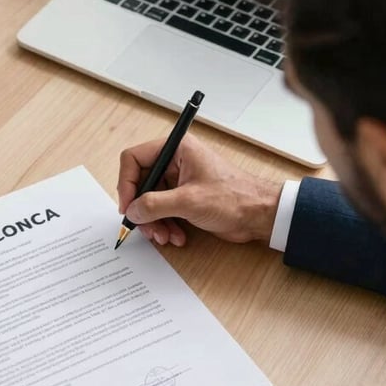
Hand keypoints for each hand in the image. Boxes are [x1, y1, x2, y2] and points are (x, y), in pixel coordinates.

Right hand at [117, 135, 282, 245]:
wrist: (259, 215)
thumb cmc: (235, 198)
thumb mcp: (189, 201)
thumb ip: (154, 205)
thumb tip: (132, 210)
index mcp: (176, 149)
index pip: (134, 159)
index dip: (127, 184)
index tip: (128, 206)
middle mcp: (175, 162)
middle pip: (140, 184)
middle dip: (143, 209)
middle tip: (147, 227)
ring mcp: (179, 181)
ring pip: (150, 201)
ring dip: (154, 222)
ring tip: (165, 236)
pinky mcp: (184, 198)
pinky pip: (162, 211)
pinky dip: (165, 225)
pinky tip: (177, 236)